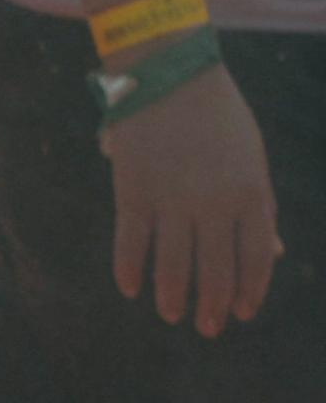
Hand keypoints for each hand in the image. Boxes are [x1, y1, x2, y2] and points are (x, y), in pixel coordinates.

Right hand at [106, 53, 282, 334]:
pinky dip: (130, 270)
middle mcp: (213, 201)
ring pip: (172, 264)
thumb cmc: (218, 118)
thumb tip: (273, 253)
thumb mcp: (251, 160)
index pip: (255, 256)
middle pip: (215, 268)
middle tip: (208, 328)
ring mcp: (171, 200)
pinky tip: (131, 289)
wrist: (170, 74)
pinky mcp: (132, 193)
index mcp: (249, 191)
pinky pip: (131, 244)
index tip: (241, 313)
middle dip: (213, 305)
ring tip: (172, 314)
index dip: (250, 290)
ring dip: (172, 296)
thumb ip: (260, 208)